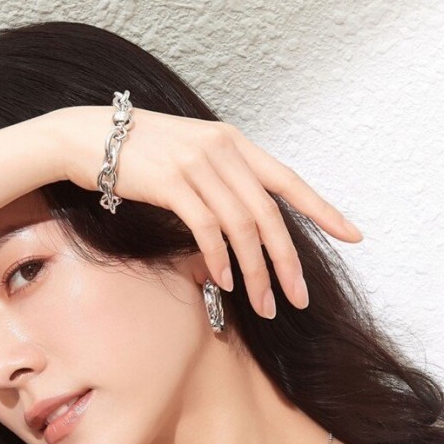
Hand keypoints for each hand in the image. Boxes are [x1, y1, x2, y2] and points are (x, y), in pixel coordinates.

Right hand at [52, 105, 362, 316]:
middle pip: (270, 215)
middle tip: (297, 298)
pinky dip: (220, 259)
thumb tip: (247, 225)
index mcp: (236, 144)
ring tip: (263, 305)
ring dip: (256, 273)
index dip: (323, 211)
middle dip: (287, 263)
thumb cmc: (143, 154)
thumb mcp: (193, 157)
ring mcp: (199, 165)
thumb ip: (224, 181)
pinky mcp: (172, 183)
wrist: (91, 138)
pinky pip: (207, 229)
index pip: (289, 181)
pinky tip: (226, 282)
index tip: (352, 236)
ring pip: (242, 228)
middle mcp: (224, 151)